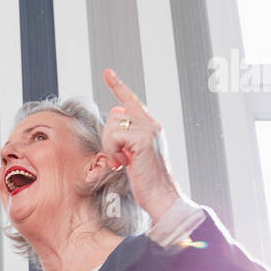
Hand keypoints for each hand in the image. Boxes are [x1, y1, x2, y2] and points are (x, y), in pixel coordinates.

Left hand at [102, 68, 181, 222]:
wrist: (162, 197)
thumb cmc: (146, 182)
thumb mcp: (134, 154)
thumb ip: (126, 136)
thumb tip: (116, 114)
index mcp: (150, 126)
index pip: (131, 101)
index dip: (118, 86)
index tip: (108, 72)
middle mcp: (152, 124)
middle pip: (114, 114)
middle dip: (109, 138)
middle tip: (120, 158)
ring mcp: (149, 129)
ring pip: (113, 124)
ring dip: (111, 146)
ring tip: (124, 161)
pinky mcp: (144, 138)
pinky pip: (114, 136)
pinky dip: (114, 151)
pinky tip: (125, 163)